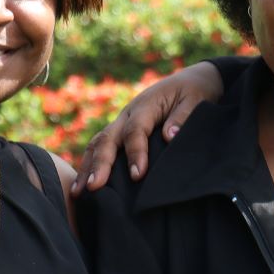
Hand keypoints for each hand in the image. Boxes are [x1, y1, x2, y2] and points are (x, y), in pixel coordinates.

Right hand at [73, 64, 224, 193]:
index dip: (135, 153)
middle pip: (108, 138)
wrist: (188, 81)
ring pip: (98, 143)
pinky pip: (100, 147)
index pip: (135, 130)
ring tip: (78, 192)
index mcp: (146, 105)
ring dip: (86, 167)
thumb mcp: (195, 100)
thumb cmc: (193, 92)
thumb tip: (169, 137)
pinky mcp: (120, 132)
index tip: (136, 175)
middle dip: (99, 164)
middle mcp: (128, 113)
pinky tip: (82, 186)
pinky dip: (89, 165)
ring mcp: (121, 123)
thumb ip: (182, 117)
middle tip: (94, 187)